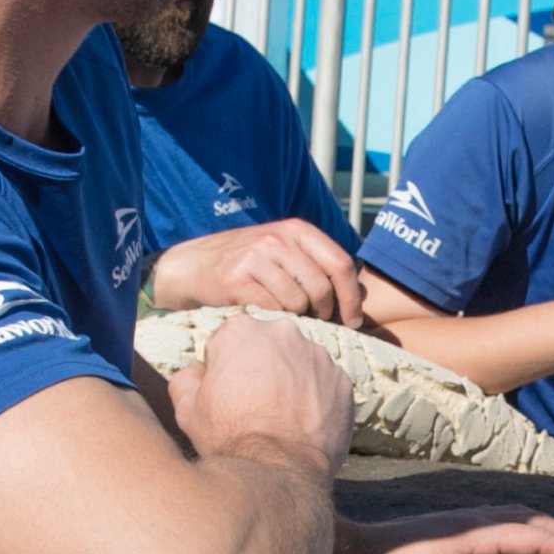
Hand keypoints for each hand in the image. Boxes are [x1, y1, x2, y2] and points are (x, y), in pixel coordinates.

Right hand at [146, 220, 363, 326]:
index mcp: (297, 230)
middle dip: (325, 313)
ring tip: (287, 318)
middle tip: (316, 323)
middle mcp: (278, 239)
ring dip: (298, 319)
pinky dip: (275, 320)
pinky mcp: (237, 280)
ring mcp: (256, 257)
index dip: (352, 296)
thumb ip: (319, 267)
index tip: (354, 320)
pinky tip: (267, 318)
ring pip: (299, 302)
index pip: (340, 263)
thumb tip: (360, 295)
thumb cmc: (248, 265)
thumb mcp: (285, 253)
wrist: (194, 266)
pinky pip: (273, 310)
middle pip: (322, 287)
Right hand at [167, 313, 351, 478]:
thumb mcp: (186, 408)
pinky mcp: (342, 380)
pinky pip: (325, 383)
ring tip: (281, 417)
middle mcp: (283, 332)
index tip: (227, 393)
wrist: (277, 470)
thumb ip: (186, 378)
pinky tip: (303, 423)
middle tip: (255, 405)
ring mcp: (317, 355)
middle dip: (261, 367)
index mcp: (241, 330)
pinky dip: (316, 398)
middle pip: (267, 346)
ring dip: (290, 381)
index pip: (228, 341)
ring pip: (299, 362)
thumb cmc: (229, 437)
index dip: (224, 369)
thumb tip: (196, 371)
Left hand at [335, 507, 553, 553]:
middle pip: (538, 522)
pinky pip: (512, 521)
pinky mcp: (460, 527)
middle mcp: (477, 520)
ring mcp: (469, 521)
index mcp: (477, 534)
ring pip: (526, 518)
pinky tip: (538, 538)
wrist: (353, 553)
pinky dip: (537, 528)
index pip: (537, 539)